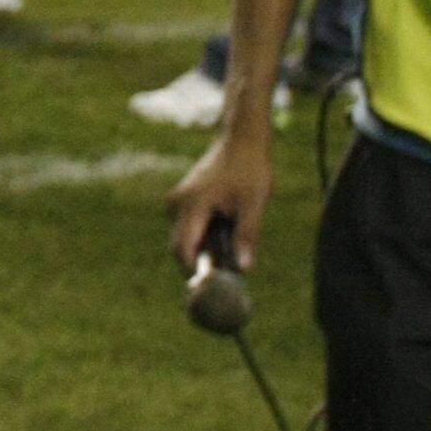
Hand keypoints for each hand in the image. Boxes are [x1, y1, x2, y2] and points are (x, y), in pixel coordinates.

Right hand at [167, 126, 273, 273]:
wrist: (240, 141)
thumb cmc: (249, 171)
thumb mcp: (254, 205)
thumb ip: (247, 236)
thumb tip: (244, 269)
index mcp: (192, 205)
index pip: (182, 248)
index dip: (193, 271)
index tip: (211, 288)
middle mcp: (177, 204)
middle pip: (180, 246)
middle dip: (200, 264)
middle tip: (226, 276)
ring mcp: (177, 201)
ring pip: (184, 238)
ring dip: (204, 249)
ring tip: (232, 240)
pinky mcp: (183, 200)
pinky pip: (188, 227)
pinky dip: (204, 237)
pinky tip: (226, 227)